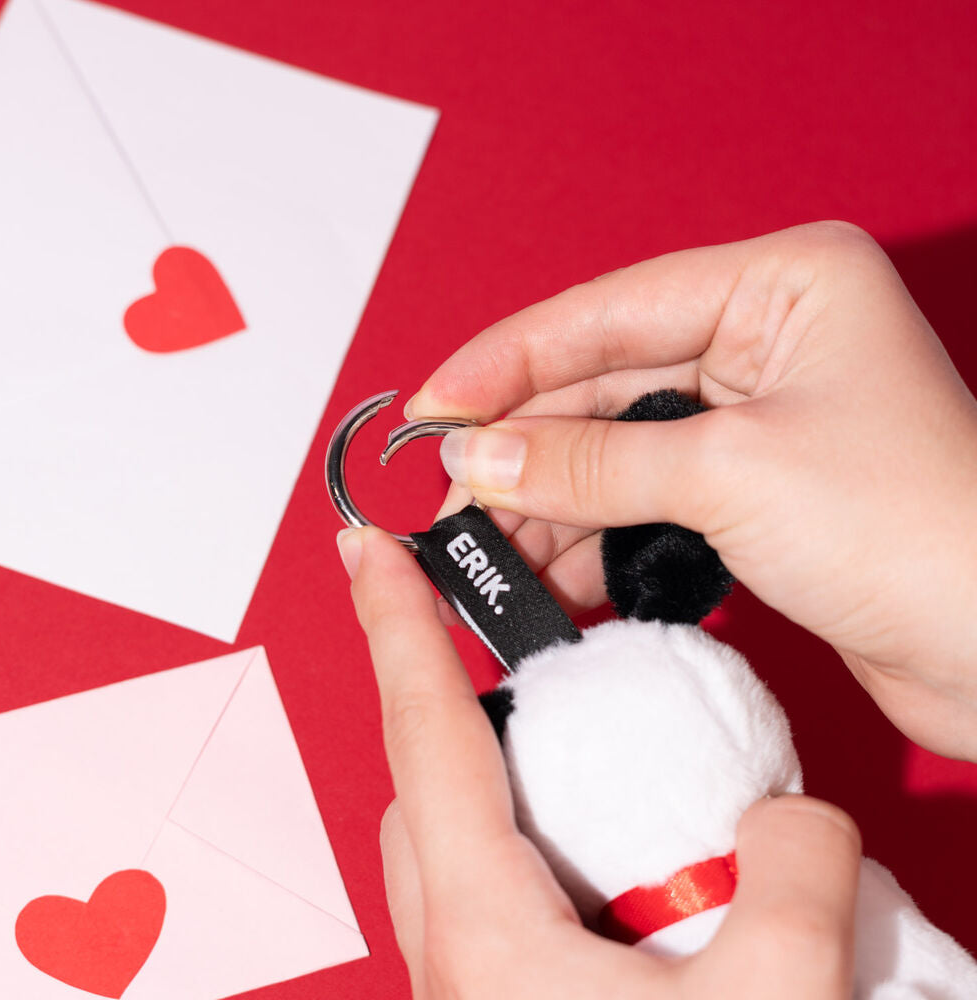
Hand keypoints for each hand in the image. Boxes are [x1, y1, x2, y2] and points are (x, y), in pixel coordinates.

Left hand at [339, 527, 861, 999]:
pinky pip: (502, 896)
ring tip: (604, 790)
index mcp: (487, 929)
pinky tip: (628, 883)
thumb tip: (795, 814)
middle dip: (473, 714)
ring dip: (520, 794)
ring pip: (463, 843)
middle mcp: (455, 952)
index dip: (396, 625)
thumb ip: (796, 876)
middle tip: (546, 688)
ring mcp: (470, 984)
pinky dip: (549, 856)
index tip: (370, 551)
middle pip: (433, 784)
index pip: (425, 730)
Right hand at [407, 222, 976, 759]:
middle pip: (602, 383)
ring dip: (549, 503)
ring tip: (485, 550)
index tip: (433, 406)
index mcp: (781, 285)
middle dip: (523, 445)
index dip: (508, 361)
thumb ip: (591, 464)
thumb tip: (479, 459)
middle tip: (447, 492)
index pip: (607, 312)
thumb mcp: (731, 477)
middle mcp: (766, 342)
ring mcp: (755, 418)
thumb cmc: (922, 533)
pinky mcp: (751, 491)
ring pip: (615, 449)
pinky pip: (644, 500)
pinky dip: (594, 538)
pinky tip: (548, 575)